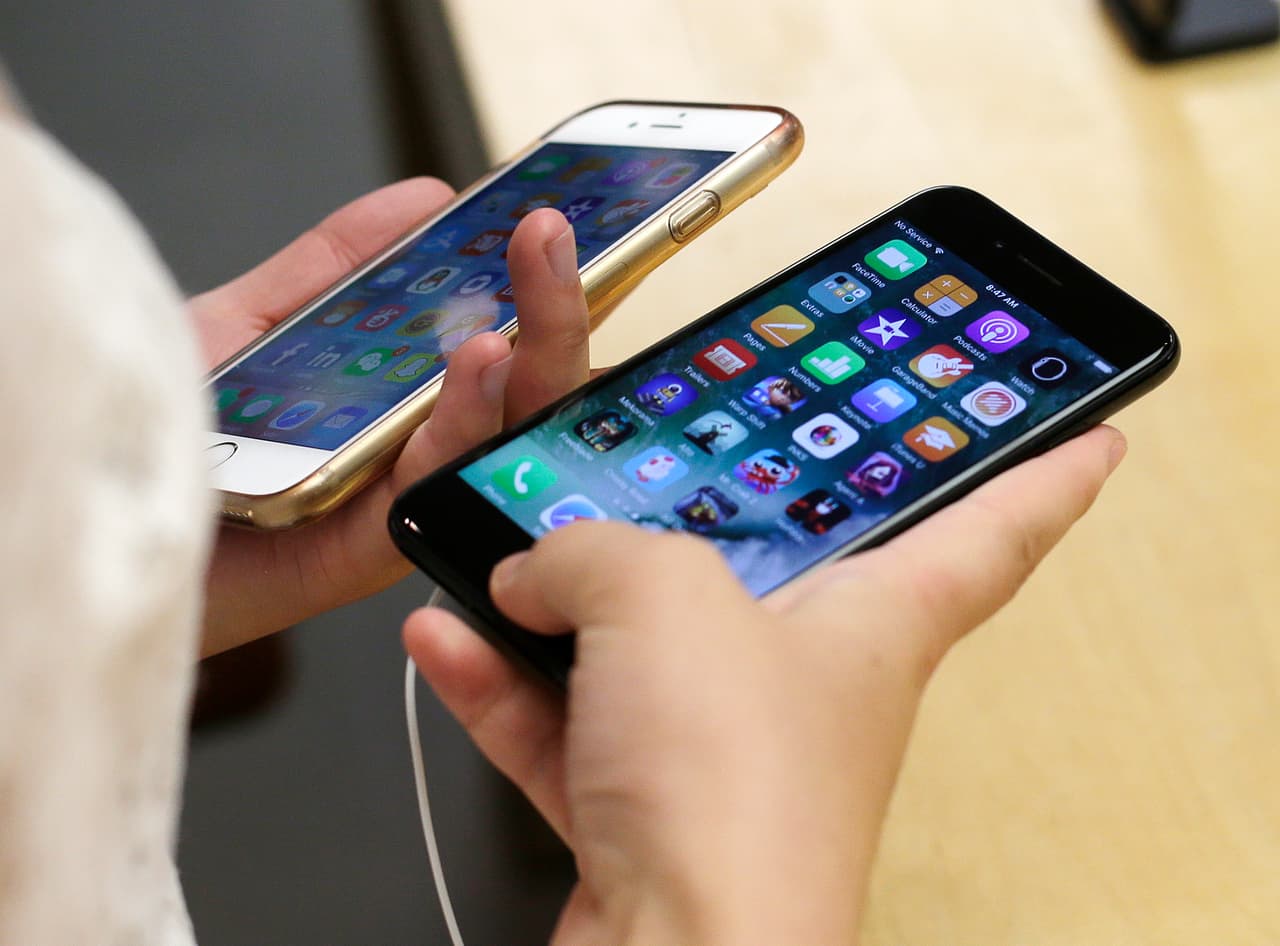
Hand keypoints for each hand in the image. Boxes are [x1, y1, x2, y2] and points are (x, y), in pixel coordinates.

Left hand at [194, 180, 590, 654]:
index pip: (499, 342)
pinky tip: (482, 359)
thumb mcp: (254, 324)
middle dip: (553, 306)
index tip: (551, 220)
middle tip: (553, 230)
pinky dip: (465, 419)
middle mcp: (412, 455)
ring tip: (535, 279)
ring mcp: (396, 503)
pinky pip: (434, 483)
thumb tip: (423, 198)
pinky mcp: (368, 552)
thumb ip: (333, 267)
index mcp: (401, 405)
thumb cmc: (168, 436)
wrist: (99, 514)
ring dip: (532, 354)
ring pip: (500, 437)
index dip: (536, 285)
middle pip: (518, 389)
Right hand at [405, 426, 1127, 945]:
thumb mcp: (665, 597)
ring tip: (503, 549)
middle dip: (726, 519)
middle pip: (782, 574)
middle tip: (693, 456)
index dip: (1045, 476)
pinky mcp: (641, 809)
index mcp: (872, 618)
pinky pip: (566, 722)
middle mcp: (802, 680)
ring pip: (641, 650)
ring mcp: (717, 749)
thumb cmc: (732, 785)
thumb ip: (595, 550)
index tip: (1088, 438)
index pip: (993, 531)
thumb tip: (537, 567)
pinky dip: (503, 681)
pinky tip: (445, 636)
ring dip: (561, 603)